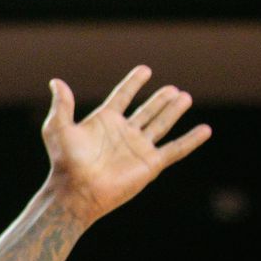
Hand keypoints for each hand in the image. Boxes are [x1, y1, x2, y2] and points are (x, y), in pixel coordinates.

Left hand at [42, 65, 211, 224]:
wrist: (77, 191)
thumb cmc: (65, 162)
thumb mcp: (59, 128)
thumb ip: (62, 105)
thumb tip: (56, 82)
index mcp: (104, 122)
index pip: (122, 96)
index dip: (133, 83)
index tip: (145, 70)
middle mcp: (123, 133)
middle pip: (147, 110)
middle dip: (159, 100)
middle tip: (173, 89)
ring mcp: (138, 148)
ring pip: (161, 124)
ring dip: (173, 111)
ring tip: (184, 97)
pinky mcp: (150, 164)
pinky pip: (175, 149)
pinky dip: (191, 140)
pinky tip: (205, 130)